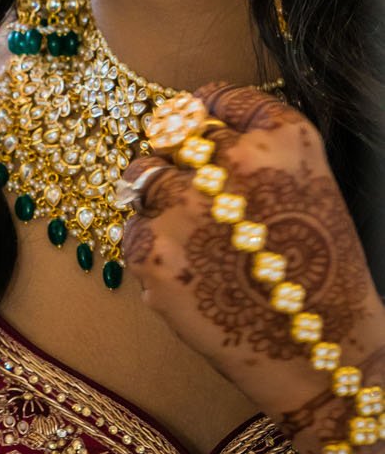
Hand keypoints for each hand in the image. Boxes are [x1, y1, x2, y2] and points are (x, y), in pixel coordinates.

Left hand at [119, 84, 384, 453]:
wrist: (320, 355)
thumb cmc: (321, 275)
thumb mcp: (311, 187)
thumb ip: (257, 148)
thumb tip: (192, 128)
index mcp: (282, 138)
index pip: (217, 97)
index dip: (206, 117)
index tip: (205, 137)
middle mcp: (232, 162)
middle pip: (174, 130)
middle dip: (181, 158)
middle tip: (198, 194)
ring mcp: (186, 206)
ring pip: (143, 174)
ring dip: (158, 197)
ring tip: (193, 236)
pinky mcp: (153, 251)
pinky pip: (132, 227)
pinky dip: (152, 245)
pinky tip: (190, 271)